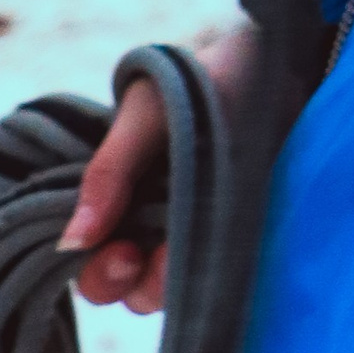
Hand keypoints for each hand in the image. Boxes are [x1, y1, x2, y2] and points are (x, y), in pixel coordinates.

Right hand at [62, 25, 251, 312]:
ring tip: (190, 248)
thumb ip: (109, 172)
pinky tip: (224, 251)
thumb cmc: (208, 79)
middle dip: (125, 282)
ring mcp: (202, 236)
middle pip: (126, 287)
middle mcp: (158, 223)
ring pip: (169, 290)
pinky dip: (214, 277)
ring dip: (170, 281)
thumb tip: (70, 242)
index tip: (120, 253)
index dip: (97, 270)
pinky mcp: (245, 242)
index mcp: (126, 194)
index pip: (94, 258)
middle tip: (137, 259)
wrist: (283, 62)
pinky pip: (219, 282)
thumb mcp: (148, 111)